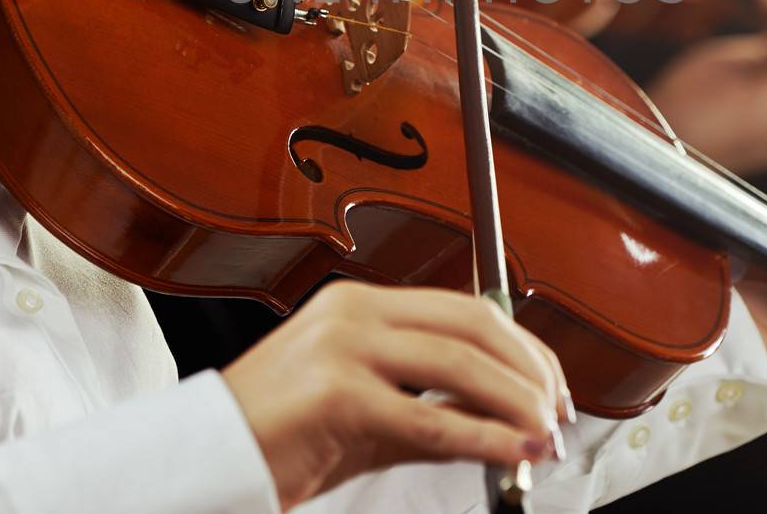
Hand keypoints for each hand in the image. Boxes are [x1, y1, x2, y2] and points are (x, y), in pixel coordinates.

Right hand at [222, 282, 570, 510]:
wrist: (207, 462)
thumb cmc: (280, 439)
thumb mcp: (371, 414)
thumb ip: (436, 407)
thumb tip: (507, 420)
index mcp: (361, 304)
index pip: (466, 310)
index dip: (523, 348)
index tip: (554, 387)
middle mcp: (354, 312)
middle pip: (472, 326)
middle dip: (530, 372)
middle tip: (558, 415)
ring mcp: (342, 347)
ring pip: (459, 365)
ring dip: (517, 405)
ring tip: (543, 439)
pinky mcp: (335, 394)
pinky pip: (428, 419)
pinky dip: (483, 438)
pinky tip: (512, 455)